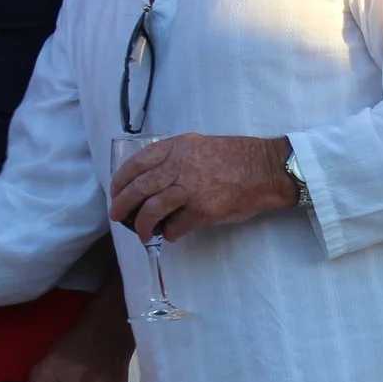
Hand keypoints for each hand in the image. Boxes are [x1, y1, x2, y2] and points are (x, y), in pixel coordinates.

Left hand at [112, 135, 295, 239]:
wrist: (266, 169)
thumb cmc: (236, 157)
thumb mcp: (199, 146)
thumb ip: (175, 157)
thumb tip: (151, 181)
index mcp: (177, 148)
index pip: (136, 164)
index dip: (120, 181)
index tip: (116, 193)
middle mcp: (180, 166)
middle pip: (138, 188)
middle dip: (122, 206)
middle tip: (118, 217)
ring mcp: (191, 189)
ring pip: (151, 210)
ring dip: (142, 225)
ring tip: (141, 233)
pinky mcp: (203, 210)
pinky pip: (176, 226)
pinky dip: (169, 234)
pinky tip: (171, 235)